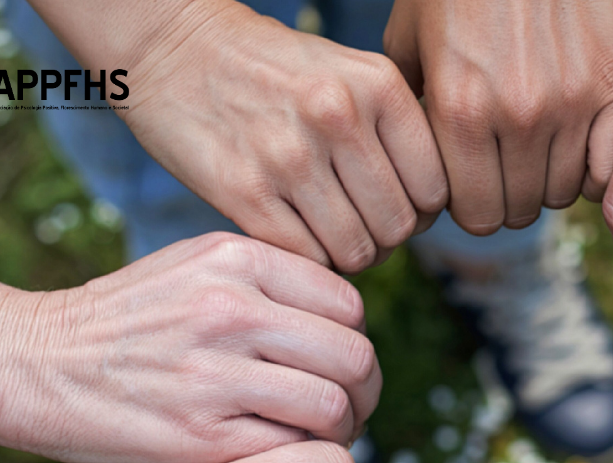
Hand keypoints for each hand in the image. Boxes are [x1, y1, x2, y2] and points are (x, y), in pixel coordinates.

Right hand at [1, 233, 380, 462]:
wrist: (31, 362)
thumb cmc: (125, 321)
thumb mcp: (195, 266)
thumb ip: (270, 282)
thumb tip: (346, 322)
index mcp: (237, 259)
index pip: (349, 305)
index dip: (355, 343)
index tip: (340, 369)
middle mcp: (231, 308)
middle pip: (354, 356)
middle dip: (364, 392)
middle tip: (350, 412)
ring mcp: (215, 371)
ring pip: (333, 405)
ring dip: (342, 431)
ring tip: (324, 440)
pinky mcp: (199, 433)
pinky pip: (291, 447)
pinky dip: (302, 458)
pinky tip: (286, 458)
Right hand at [125, 2, 447, 271]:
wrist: (176, 50)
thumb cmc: (276, 72)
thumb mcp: (350, 74)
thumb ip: (397, 130)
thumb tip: (434, 205)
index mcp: (378, 85)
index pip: (436, 189)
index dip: (420, 212)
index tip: (397, 207)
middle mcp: (339, 116)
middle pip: (399, 227)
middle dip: (386, 239)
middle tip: (363, 229)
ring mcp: (289, 156)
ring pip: (357, 251)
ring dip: (350, 257)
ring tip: (333, 237)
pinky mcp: (243, 191)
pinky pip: (306, 259)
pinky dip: (308, 262)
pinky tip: (298, 238)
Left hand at [384, 0, 612, 232]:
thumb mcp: (407, 45)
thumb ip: (411, 117)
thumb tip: (416, 178)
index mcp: (460, 110)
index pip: (474, 214)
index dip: (468, 206)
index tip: (468, 185)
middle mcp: (517, 114)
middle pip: (519, 210)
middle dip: (505, 199)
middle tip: (500, 170)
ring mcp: (571, 102)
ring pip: (563, 195)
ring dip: (546, 184)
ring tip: (533, 154)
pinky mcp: (612, 85)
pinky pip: (607, 171)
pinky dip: (592, 173)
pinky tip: (574, 152)